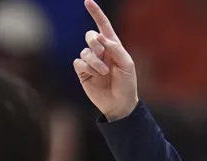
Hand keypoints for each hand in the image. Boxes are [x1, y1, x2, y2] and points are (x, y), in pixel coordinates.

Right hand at [74, 0, 138, 121]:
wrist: (120, 104)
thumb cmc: (127, 84)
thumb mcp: (127, 64)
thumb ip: (116, 48)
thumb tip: (100, 37)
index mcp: (113, 47)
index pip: (103, 26)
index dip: (96, 13)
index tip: (88, 1)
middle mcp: (100, 52)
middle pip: (90, 35)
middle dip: (95, 43)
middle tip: (102, 53)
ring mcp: (91, 62)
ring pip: (85, 51)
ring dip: (94, 61)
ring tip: (103, 72)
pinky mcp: (83, 72)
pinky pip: (79, 62)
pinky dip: (87, 67)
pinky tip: (94, 75)